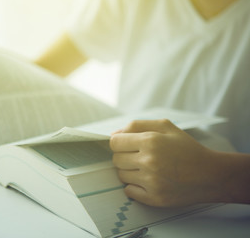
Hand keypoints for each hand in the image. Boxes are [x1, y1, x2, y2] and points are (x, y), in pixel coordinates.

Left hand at [110, 119, 224, 206]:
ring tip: (147, 169)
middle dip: (125, 156)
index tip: (128, 145)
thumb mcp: (165, 127)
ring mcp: (151, 181)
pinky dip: (134, 186)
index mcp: (151, 140)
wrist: (210, 175)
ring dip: (130, 171)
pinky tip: (148, 181)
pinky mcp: (154, 198)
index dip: (119, 143)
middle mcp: (149, 161)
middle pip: (116, 159)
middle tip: (141, 157)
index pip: (114, 142)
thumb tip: (114, 134)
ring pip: (121, 175)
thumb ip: (137, 125)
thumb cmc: (187, 148)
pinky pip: (128, 191)